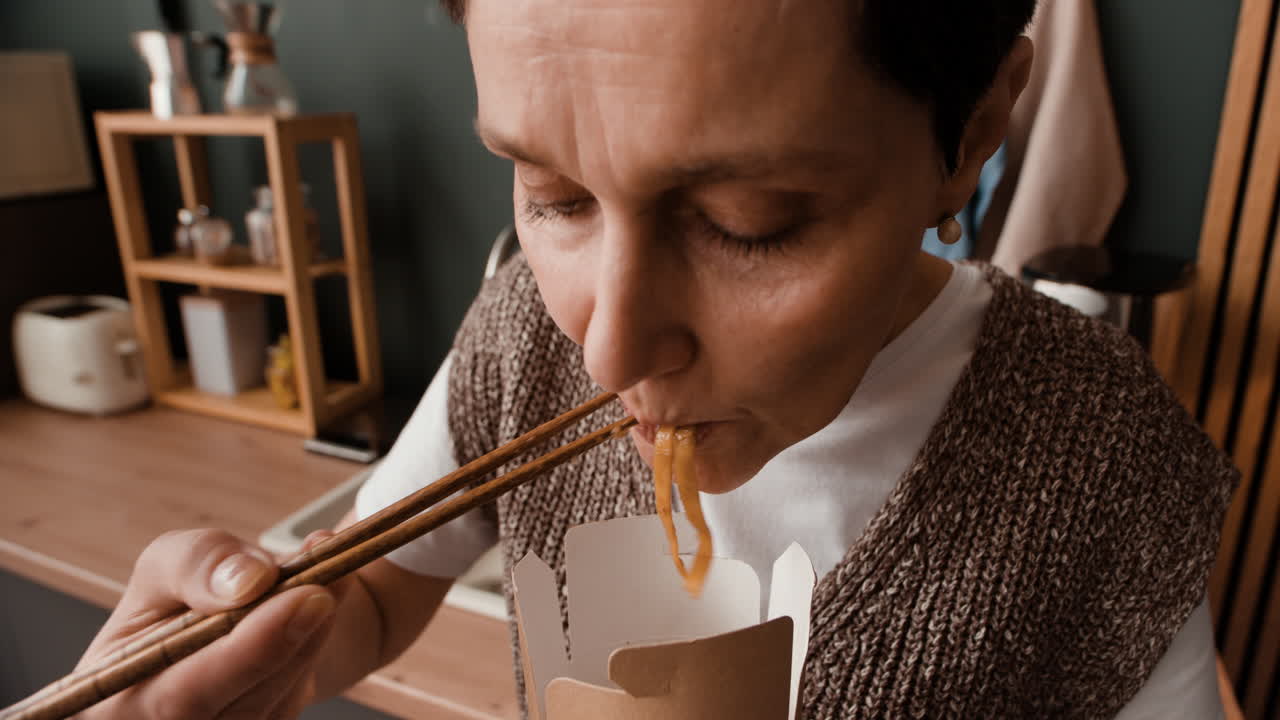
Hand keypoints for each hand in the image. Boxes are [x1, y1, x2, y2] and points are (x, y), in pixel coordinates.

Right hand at [75, 529, 344, 719]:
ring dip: (311, 637)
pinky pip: (295, 701)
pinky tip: (320, 609)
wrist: (224, 619)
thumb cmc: (180, 595)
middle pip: (241, 705)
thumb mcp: (169, 561)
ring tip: (331, 577)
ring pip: (278, 702)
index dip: (248, 651)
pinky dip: (314, 649)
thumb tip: (249, 582)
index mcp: (112, 699)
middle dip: (289, 640)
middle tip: (328, 587)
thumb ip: (199, 562)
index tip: (305, 596)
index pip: (181, 694)